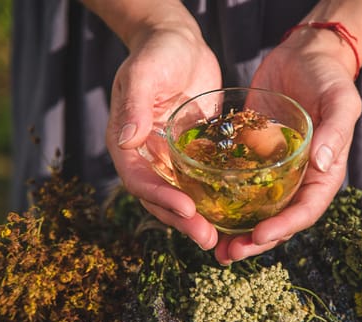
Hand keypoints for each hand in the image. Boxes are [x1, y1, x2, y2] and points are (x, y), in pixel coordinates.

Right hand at [106, 26, 221, 249]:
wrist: (180, 43)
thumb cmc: (158, 52)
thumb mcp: (145, 73)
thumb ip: (134, 105)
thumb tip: (126, 141)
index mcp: (127, 143)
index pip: (140, 180)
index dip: (161, 199)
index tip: (188, 210)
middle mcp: (147, 156)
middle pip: (161, 197)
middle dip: (183, 221)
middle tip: (209, 239)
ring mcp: (170, 158)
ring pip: (182, 196)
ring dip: (200, 219)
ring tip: (223, 238)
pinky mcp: (193, 154)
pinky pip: (202, 182)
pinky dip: (214, 200)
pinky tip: (235, 213)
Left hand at [214, 29, 361, 263]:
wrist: (305, 55)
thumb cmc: (329, 77)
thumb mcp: (340, 100)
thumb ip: (336, 131)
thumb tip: (321, 164)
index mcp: (322, 174)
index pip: (305, 211)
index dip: (283, 229)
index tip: (258, 237)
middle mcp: (297, 178)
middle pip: (277, 220)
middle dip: (253, 241)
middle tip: (227, 254)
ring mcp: (273, 169)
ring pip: (255, 208)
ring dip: (235, 230)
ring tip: (212, 244)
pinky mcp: (253, 155)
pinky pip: (238, 182)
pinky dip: (223, 199)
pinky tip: (202, 208)